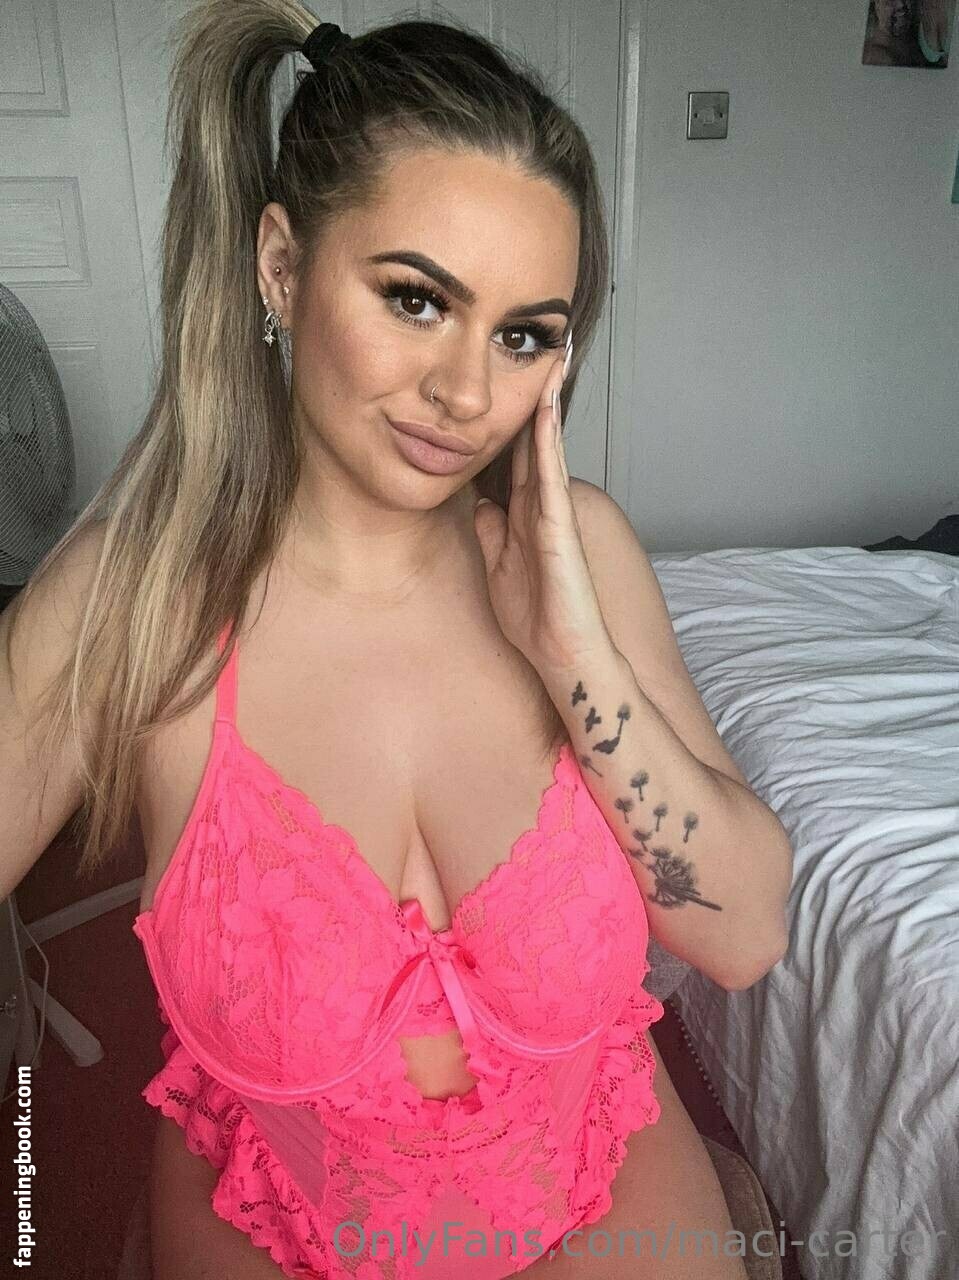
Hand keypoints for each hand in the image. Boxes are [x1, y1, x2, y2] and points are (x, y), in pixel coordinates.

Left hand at [472, 353, 614, 675]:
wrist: (562, 654)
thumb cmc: (534, 618)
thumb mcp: (496, 565)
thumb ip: (490, 531)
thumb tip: (478, 500)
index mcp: (522, 516)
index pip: (512, 458)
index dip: (505, 421)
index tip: (499, 386)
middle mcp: (539, 506)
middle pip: (530, 441)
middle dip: (531, 398)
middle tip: (534, 350)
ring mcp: (553, 512)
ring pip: (545, 447)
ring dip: (546, 403)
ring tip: (550, 358)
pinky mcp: (560, 525)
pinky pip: (551, 473)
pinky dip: (548, 438)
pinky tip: (545, 407)